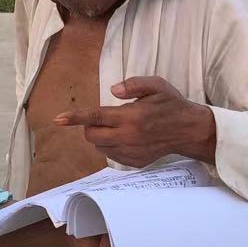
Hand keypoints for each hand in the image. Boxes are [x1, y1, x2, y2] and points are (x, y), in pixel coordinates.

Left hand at [54, 77, 216, 167]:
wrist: (189, 130)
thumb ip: (133, 84)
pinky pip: (112, 156)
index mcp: (131, 117)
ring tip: (117, 127)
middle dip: (90, 126)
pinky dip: (112, 146)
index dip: (75, 118)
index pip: (96, 117)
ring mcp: (131, 152)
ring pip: (99, 148)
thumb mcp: (156, 85)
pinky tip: (126, 137)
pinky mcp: (135, 162)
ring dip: (100, 137)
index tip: (58, 119)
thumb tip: (113, 91)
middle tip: (103, 117)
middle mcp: (128, 137)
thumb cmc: (171, 104)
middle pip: (92, 136)